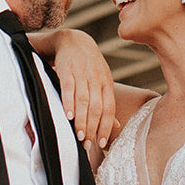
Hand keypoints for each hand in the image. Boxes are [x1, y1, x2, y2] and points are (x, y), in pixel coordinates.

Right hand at [50, 28, 117, 148]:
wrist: (73, 39)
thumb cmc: (89, 65)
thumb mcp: (102, 80)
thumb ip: (107, 103)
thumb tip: (116, 126)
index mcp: (107, 83)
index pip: (109, 108)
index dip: (106, 126)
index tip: (102, 143)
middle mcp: (97, 79)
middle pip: (97, 107)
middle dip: (92, 128)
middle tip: (86, 144)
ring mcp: (82, 73)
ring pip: (84, 100)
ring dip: (81, 120)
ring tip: (78, 136)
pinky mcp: (67, 69)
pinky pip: (69, 87)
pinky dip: (68, 102)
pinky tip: (67, 115)